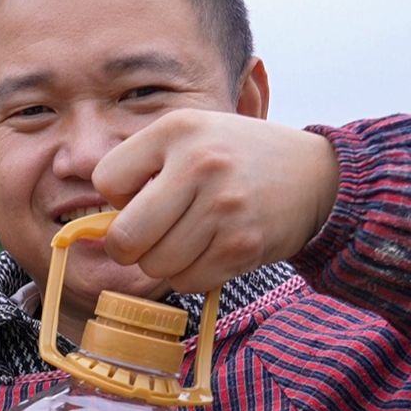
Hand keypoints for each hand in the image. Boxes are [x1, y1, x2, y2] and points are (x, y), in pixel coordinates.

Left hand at [92, 110, 339, 295]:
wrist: (318, 174)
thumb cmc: (239, 158)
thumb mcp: (192, 136)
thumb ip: (142, 167)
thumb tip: (93, 227)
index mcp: (177, 129)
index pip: (106, 182)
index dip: (118, 198)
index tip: (146, 195)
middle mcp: (199, 164)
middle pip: (124, 238)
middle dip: (130, 246)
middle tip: (151, 237)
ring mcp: (222, 207)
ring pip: (155, 266)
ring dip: (166, 262)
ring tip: (191, 237)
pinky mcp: (241, 245)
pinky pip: (188, 281)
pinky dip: (193, 275)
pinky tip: (213, 250)